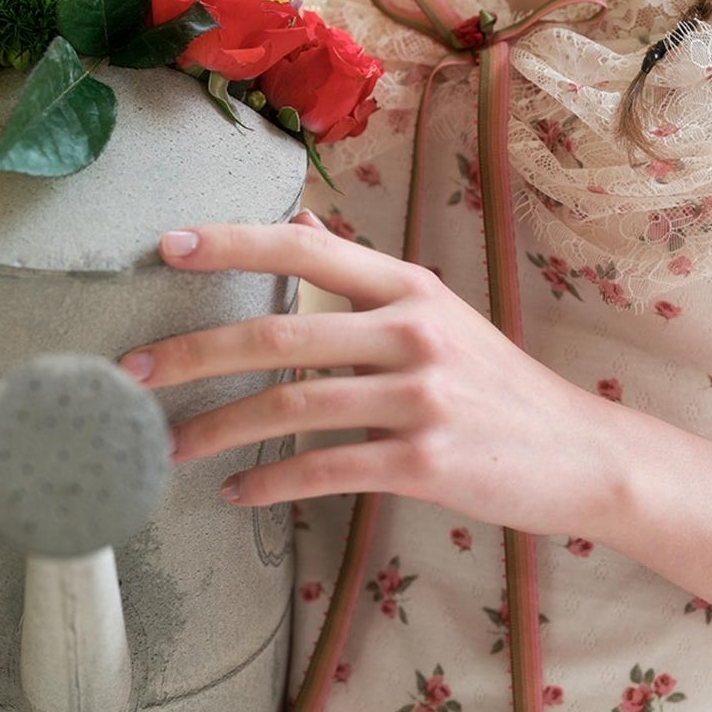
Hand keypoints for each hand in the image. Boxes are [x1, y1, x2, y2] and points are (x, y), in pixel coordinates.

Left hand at [116, 212, 623, 540]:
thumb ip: (363, 272)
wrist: (581, 453)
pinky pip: (326, 470)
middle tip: (130, 373)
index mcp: (411, 285)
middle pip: (281, 333)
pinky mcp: (426, 462)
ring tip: (168, 446)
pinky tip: (236, 494)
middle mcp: (414, 330)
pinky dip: (270, 485)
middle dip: (193, 353)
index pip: (307, 247)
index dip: (233, 243)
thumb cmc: (497, 383)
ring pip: (292, 407)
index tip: (167, 246)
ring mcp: (422, 396)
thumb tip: (294, 217)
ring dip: (217, 429)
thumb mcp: (437, 311)